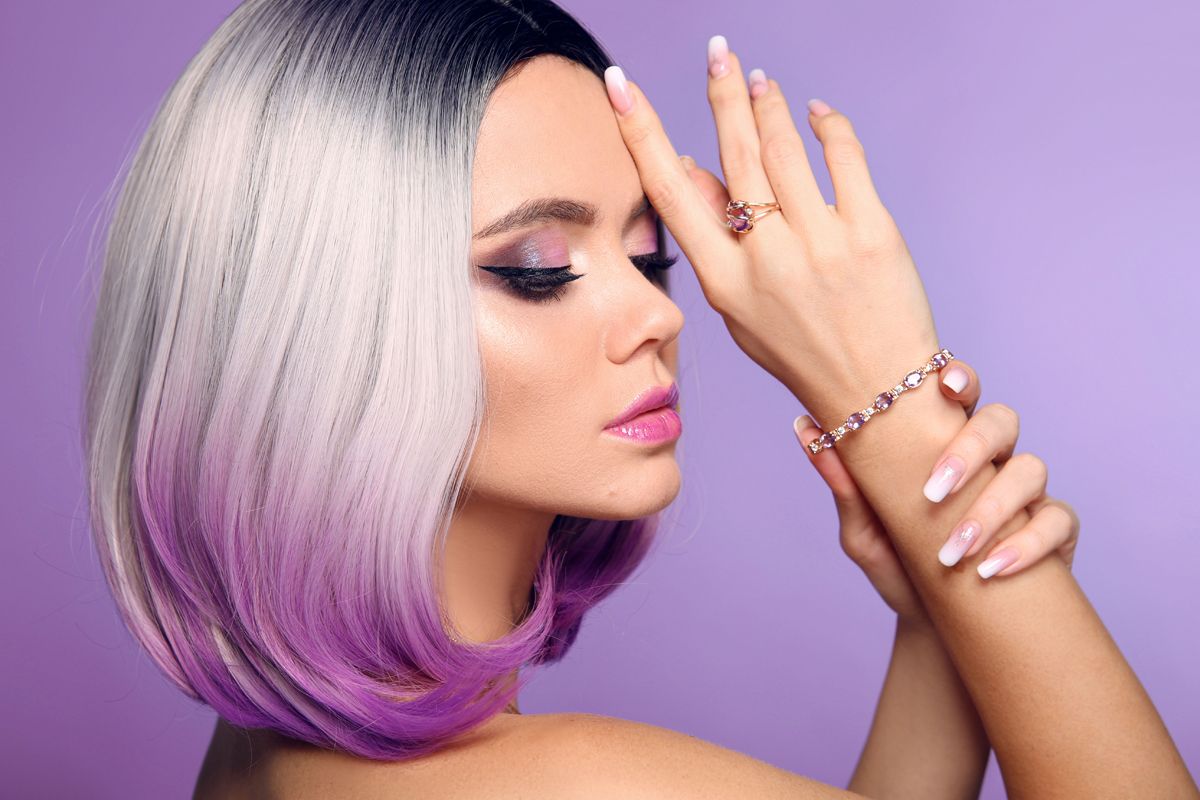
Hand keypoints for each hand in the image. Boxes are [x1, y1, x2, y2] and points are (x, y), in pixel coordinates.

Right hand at [604, 41, 938, 423]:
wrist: (877, 392)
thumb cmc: (801, 349)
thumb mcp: (739, 308)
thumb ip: (713, 240)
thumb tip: (692, 167)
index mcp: (724, 281)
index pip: (671, 193)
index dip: (641, 133)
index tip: (620, 87)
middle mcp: (767, 259)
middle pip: (734, 155)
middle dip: (720, 93)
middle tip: (717, 51)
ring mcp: (821, 244)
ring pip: (784, 148)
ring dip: (769, 103)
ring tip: (759, 79)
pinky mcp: (871, 233)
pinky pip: (844, 157)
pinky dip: (828, 125)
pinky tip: (817, 112)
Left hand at [791, 358, 1079, 626]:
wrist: (934, 630)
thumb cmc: (898, 567)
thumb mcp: (863, 531)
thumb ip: (844, 483)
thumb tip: (804, 426)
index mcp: (947, 444)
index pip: (960, 395)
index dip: (961, 378)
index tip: (945, 383)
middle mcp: (991, 459)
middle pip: (1001, 421)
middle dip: (972, 447)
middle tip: (933, 490)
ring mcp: (1027, 494)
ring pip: (1031, 468)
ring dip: (991, 507)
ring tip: (953, 551)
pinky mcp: (1055, 533)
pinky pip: (1058, 522)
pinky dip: (1028, 544)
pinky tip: (991, 569)